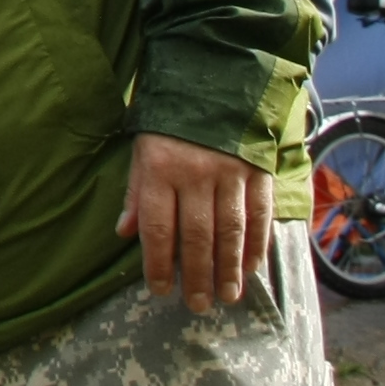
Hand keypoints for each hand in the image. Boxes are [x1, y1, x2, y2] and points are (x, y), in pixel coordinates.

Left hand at [117, 131, 270, 311]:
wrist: (212, 80)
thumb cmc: (169, 123)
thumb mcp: (142, 150)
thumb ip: (136, 193)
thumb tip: (124, 234)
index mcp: (159, 169)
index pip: (158, 227)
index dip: (157, 264)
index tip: (159, 290)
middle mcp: (196, 173)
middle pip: (197, 236)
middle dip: (197, 275)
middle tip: (197, 305)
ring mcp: (230, 172)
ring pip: (231, 231)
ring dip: (229, 269)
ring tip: (226, 296)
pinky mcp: (258, 170)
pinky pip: (259, 215)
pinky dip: (257, 245)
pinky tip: (251, 268)